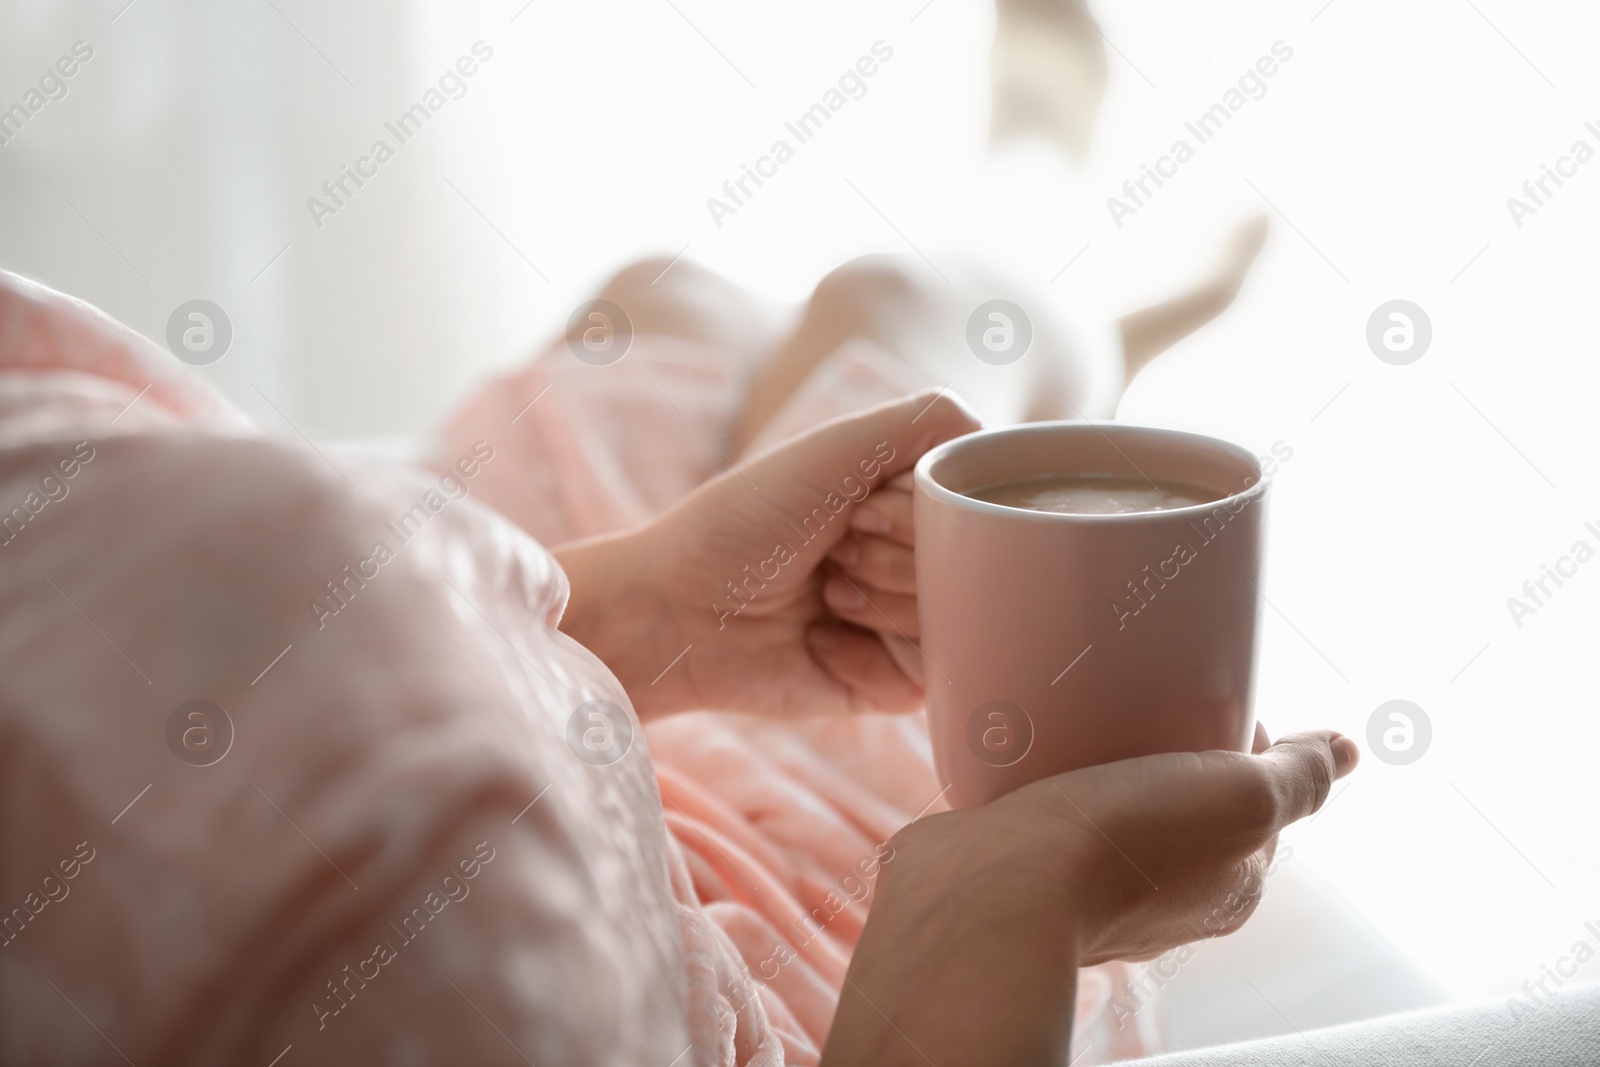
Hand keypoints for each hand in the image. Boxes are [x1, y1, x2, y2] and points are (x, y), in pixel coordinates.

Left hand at [554, 389, 979, 719]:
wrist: (674, 610)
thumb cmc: (745, 520)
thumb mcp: (835, 448)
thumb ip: (928, 421)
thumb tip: (994, 441)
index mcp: (910, 502)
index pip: (976, 506)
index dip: (919, 509)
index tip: (861, 505)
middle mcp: (916, 561)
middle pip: (971, 566)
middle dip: (894, 557)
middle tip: (834, 551)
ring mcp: (906, 625)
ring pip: (954, 622)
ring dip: (880, 602)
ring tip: (824, 593)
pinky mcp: (889, 686)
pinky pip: (923, 677)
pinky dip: (864, 656)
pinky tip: (817, 641)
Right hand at [822, 728, 1359, 1066]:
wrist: (993, 889)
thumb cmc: (1121, 847)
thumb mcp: (1242, 797)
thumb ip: (1298, 776)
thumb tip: (1346, 751)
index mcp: (1229, 887)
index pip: (1253, 796)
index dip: (1238, 739)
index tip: (1205, 701)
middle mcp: (1166, 899)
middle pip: (1186, 798)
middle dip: (1172, 747)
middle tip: (1141, 702)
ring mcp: (1093, 887)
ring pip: (1117, 805)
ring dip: (1106, 762)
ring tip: (1083, 718)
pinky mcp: (1031, 869)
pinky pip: (1053, 810)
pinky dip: (1051, 777)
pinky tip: (1035, 749)